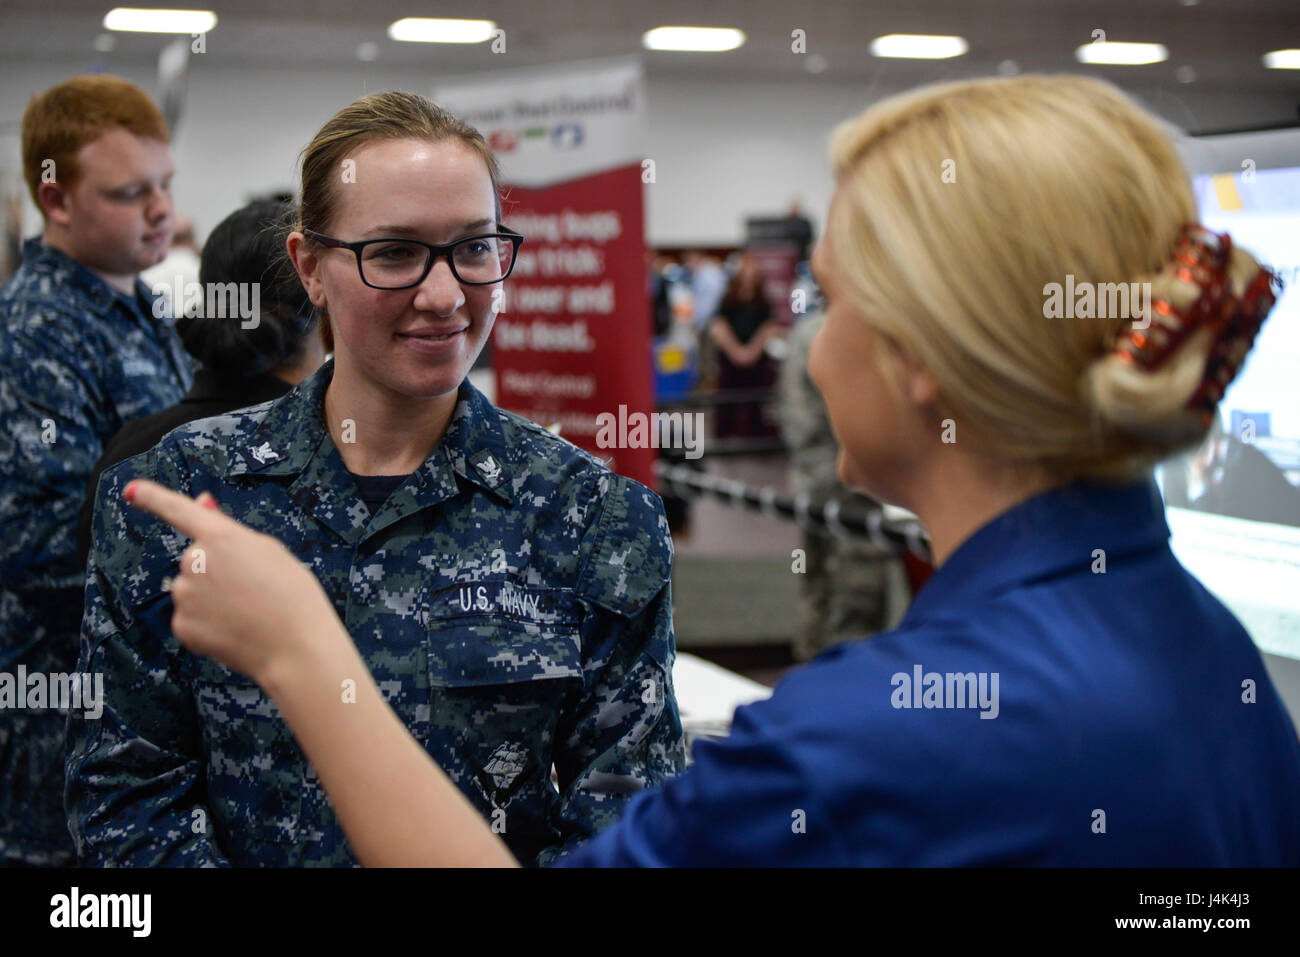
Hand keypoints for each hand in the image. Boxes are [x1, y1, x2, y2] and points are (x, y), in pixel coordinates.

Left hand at [124, 479, 336, 686]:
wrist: (296, 646)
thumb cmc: (292, 595)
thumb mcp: (269, 550)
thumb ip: (229, 528)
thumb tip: (202, 503)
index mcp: (221, 537)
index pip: (178, 510)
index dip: (152, 497)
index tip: (130, 490)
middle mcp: (195, 562)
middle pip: (196, 559)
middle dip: (217, 570)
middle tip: (252, 589)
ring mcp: (185, 594)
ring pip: (191, 589)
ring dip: (211, 597)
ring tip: (247, 612)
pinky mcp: (181, 625)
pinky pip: (190, 616)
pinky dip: (208, 623)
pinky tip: (234, 629)